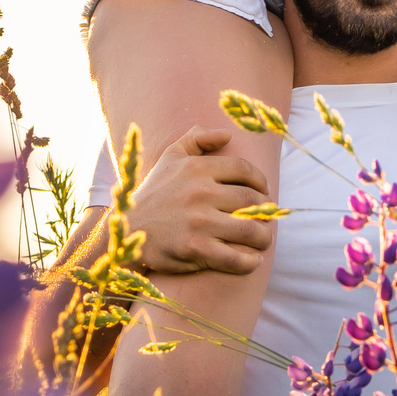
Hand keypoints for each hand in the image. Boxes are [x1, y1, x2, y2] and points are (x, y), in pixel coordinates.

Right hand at [121, 127, 275, 276]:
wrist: (129, 230)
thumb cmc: (155, 192)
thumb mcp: (170, 156)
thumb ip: (197, 137)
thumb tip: (228, 134)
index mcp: (196, 168)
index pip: (243, 169)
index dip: (260, 181)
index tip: (264, 192)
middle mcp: (199, 192)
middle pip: (252, 200)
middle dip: (267, 211)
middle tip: (267, 218)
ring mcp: (198, 222)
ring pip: (250, 230)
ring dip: (264, 237)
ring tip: (263, 239)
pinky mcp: (195, 249)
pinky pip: (236, 258)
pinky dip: (250, 262)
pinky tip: (253, 260)